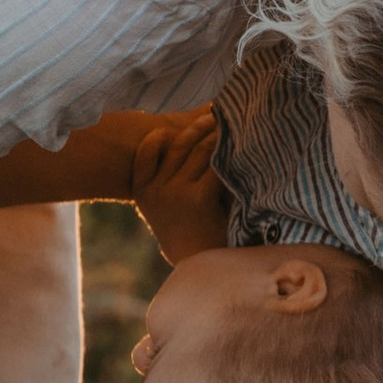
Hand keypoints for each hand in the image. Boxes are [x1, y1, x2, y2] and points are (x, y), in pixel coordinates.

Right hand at [126, 108, 229, 264]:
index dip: (159, 138)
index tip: (172, 129)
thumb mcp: (167, 209)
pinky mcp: (196, 196)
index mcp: (142, 191)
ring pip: (200, 152)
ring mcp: (173, 192)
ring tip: (232, 126)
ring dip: (218, 135)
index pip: (145, 153)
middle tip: (217, 115)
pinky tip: (240, 146)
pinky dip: (228, 153)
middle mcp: (155, 189)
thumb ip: (169, 181)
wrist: (202, 267)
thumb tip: (187, 142)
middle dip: (199, 127)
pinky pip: (215, 165)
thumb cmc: (190, 236)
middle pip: (179, 146)